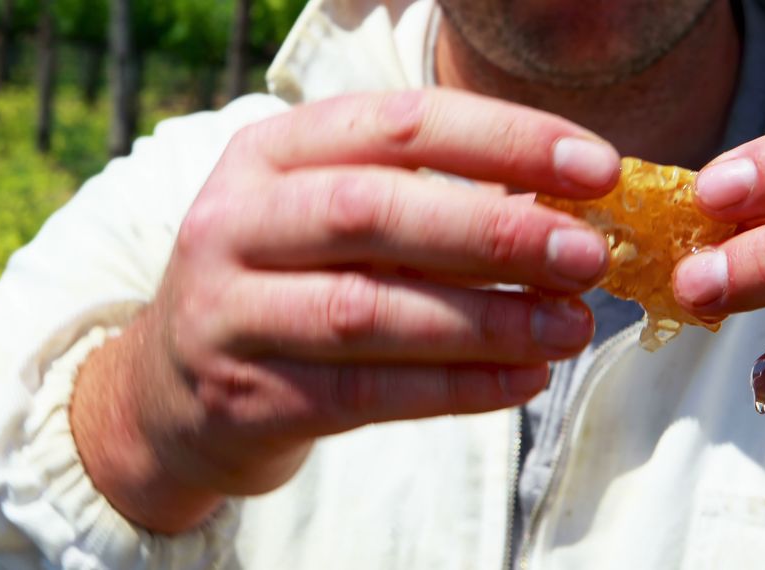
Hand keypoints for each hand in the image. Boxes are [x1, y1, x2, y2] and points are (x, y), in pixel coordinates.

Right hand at [71, 89, 620, 532]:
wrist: (167, 390)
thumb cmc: (279, 286)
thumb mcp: (325, 220)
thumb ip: (420, 205)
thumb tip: (559, 212)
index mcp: (268, 154)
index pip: (397, 125)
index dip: (505, 140)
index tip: (597, 170)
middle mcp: (234, 221)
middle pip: (372, 211)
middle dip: (495, 232)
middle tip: (587, 257)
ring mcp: (228, 312)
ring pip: (368, 310)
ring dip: (486, 320)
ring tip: (568, 328)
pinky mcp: (243, 395)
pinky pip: (363, 392)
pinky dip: (454, 388)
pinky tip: (519, 383)